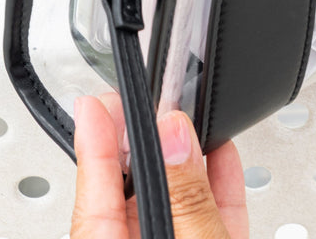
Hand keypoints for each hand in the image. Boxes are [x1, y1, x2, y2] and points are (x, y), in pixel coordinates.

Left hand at [71, 94, 248, 238]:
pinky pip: (207, 216)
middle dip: (145, 143)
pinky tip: (222, 152)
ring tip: (189, 117)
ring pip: (173, 202)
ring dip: (185, 157)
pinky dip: (216, 182)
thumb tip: (174, 136)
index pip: (94, 198)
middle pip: (132, 194)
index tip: (94, 104)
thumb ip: (186, 199)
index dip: (95, 144)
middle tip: (151, 100)